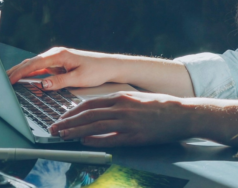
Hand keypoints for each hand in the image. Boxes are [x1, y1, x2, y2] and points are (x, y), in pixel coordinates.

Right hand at [6, 47, 121, 88]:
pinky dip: (30, 73)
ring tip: (8, 79)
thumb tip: (43, 84)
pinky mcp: (58, 64)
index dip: (19, 73)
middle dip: (15, 71)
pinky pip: (40, 69)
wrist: (109, 66)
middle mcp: (55, 54)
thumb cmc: (97, 71)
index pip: (33, 64)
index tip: (8, 80)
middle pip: (30, 63)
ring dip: (21, 72)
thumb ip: (60, 81)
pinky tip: (23, 79)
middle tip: (1, 80)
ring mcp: (56, 59)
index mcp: (58, 55)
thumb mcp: (79, 79)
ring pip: (33, 65)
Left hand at [49, 92, 190, 146]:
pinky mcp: (136, 136)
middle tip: (54, 128)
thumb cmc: (160, 106)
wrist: (182, 113)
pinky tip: (84, 141)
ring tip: (63, 135)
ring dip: (76, 131)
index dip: (73, 111)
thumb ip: (118, 102)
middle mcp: (121, 107)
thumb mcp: (135, 98)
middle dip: (68, 121)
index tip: (61, 117)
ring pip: (95, 125)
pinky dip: (96, 139)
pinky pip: (111, 138)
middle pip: (88, 114)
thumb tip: (100, 110)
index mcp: (120, 96)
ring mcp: (128, 122)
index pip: (89, 103)